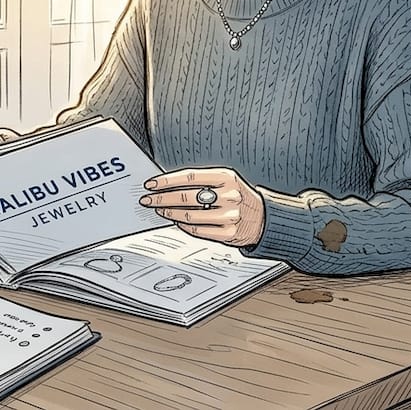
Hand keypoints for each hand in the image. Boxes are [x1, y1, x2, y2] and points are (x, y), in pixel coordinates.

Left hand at [138, 167, 265, 246]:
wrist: (263, 218)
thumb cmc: (238, 196)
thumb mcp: (225, 180)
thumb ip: (201, 181)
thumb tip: (168, 184)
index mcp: (226, 177)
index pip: (188, 177)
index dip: (166, 181)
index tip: (151, 185)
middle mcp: (229, 195)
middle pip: (186, 197)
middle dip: (161, 198)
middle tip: (148, 200)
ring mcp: (229, 215)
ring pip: (189, 216)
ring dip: (170, 213)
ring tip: (160, 210)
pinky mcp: (228, 233)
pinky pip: (197, 230)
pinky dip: (183, 226)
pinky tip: (176, 221)